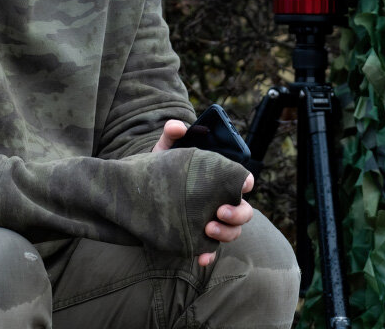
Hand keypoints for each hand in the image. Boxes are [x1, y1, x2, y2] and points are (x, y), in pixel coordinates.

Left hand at [151, 119, 254, 266]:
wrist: (138, 195)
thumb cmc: (160, 171)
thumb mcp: (164, 152)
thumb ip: (171, 136)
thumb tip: (177, 126)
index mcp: (219, 181)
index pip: (242, 182)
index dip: (245, 182)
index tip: (241, 185)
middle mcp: (220, 202)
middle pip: (244, 211)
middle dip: (237, 214)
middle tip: (219, 211)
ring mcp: (211, 222)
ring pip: (232, 232)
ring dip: (225, 234)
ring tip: (207, 229)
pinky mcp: (197, 238)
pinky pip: (209, 251)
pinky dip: (207, 256)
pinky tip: (200, 259)